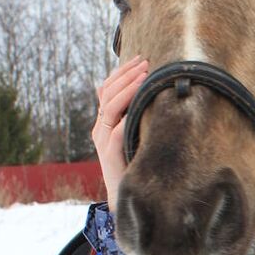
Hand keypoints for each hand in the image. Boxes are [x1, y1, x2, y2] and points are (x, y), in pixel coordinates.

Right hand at [92, 55, 148, 211]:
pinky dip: (125, 118)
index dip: (122, 72)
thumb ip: (137, 116)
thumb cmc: (137, 163)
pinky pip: (115, 132)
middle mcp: (101, 128)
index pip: (108, 88)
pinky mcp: (109, 154)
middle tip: (144, 62)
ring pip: (110, 107)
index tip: (140, 59)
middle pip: (107, 92)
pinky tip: (137, 107)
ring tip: (143, 76)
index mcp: (106, 121)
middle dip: (127, 74)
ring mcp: (103, 140)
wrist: (127, 196)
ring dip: (128, 89)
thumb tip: (153, 93)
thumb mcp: (137, 134)